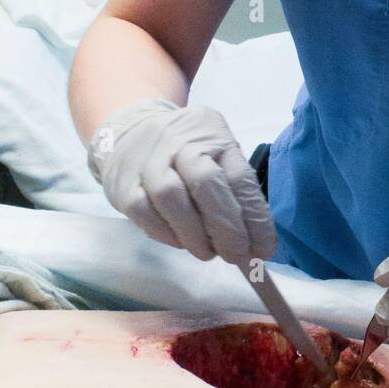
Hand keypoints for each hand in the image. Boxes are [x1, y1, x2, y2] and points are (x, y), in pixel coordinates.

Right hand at [87, 99, 275, 266]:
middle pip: (206, 183)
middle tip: (238, 256)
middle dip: (227, 228)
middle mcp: (181, 142)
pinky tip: (180, 242)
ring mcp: (149, 161)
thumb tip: (255, 241)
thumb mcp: (216, 154)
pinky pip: (145, 213)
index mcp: (213, 135)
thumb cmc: (185, 150)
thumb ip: (234, 191)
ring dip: (195, 235)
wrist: (131, 131)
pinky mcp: (123, 184)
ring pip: (171, 198)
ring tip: (208, 252)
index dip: (255, 217)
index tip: (264, 248)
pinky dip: (167, 234)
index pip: (239, 177)